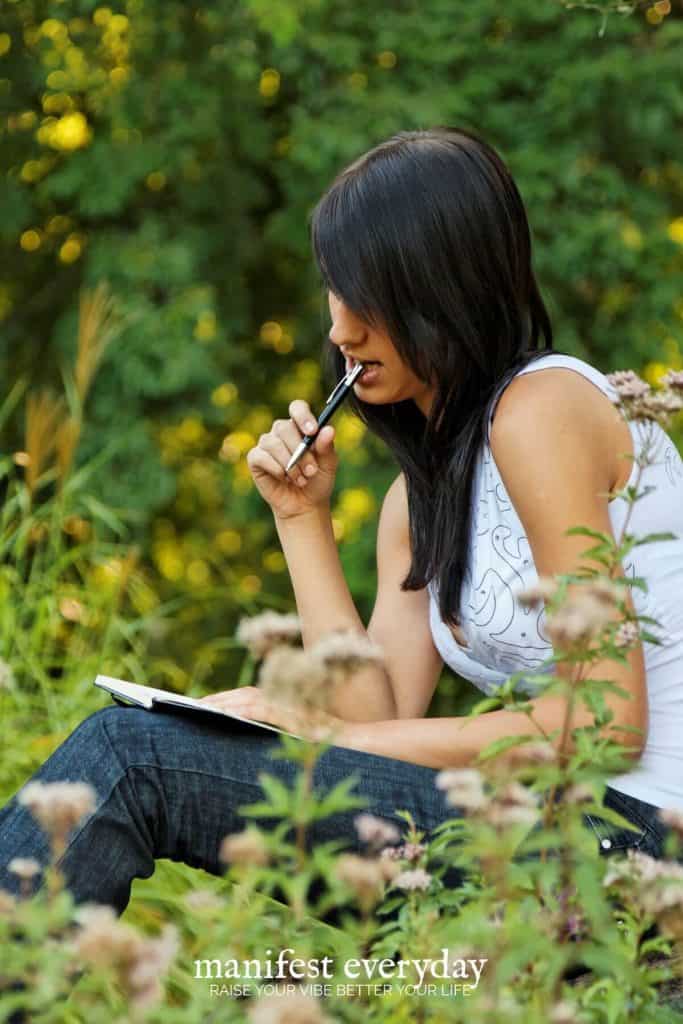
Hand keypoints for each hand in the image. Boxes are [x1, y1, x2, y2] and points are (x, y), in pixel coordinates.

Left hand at [197, 686, 349, 743]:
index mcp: (287, 702)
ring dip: (226, 701)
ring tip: (203, 708)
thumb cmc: (331, 744)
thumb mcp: (300, 736)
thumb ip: (280, 729)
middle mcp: (288, 699)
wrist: (360, 743)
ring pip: (251, 697)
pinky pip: (264, 710)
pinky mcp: (296, 717)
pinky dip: (244, 710)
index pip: (251, 695)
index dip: (228, 697)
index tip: (206, 703)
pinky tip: (226, 714)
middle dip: (220, 698)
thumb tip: (248, 729)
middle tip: (194, 704)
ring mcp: (292, 706)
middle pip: (246, 693)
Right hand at [245, 400, 338, 520]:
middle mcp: (281, 432)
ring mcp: (267, 444)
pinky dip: (275, 468)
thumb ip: (327, 447)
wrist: (305, 505)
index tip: (312, 432)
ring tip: (301, 479)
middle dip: (299, 451)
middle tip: (311, 470)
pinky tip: (284, 478)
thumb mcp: (328, 464)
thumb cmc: (317, 481)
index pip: (297, 408)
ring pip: (272, 443)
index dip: (303, 416)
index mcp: (300, 427)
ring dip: (289, 463)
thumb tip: (328, 429)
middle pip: (284, 427)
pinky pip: (261, 456)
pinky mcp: (255, 459)